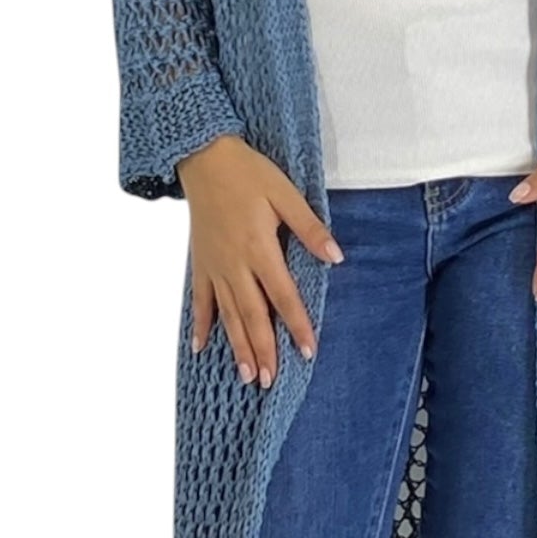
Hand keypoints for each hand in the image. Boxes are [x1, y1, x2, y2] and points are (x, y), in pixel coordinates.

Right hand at [178, 136, 343, 387]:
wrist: (203, 156)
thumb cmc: (247, 172)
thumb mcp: (285, 193)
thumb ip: (309, 227)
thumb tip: (336, 257)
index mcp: (259, 248)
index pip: (283, 295)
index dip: (297, 325)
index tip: (307, 352)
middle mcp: (235, 264)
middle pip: (252, 315)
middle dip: (264, 350)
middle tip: (272, 381)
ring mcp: (214, 266)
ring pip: (228, 314)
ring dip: (237, 346)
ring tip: (247, 375)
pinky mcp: (200, 262)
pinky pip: (199, 299)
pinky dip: (200, 324)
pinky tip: (201, 347)